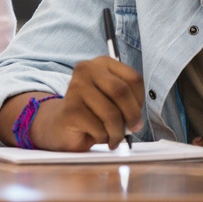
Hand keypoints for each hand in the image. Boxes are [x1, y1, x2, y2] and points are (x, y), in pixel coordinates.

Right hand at [24, 57, 143, 150]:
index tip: (136, 113)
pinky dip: (103, 138)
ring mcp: (75, 87)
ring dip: (117, 132)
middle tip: (132, 128)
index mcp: (102, 63)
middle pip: (121, 91)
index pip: (133, 78)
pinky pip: (99, 128)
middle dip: (132, 115)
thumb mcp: (114, 100)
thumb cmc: (93, 112)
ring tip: (113, 137)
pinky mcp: (70, 109)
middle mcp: (86, 69)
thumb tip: (135, 120)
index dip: (140, 100)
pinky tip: (97, 136)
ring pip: (111, 113)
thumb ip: (128, 102)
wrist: (63, 124)